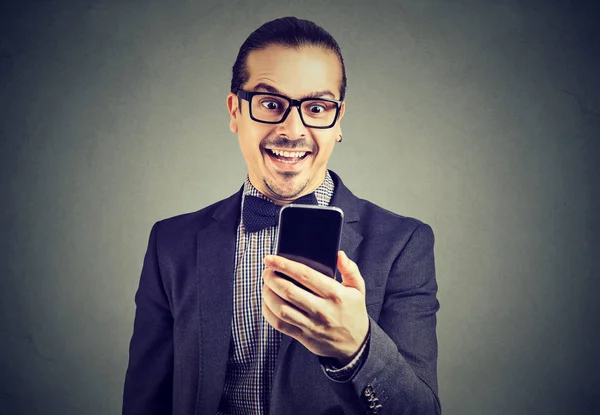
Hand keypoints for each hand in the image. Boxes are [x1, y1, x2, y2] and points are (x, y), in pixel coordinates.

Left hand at [262, 251, 368, 365]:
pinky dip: (269, 312)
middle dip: (272, 279)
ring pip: (281, 309)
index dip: (285, 265)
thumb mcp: (358, 289)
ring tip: (266, 286)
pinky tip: (267, 303)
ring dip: (268, 295)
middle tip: (267, 272)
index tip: (271, 259)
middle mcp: (322, 309)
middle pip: (289, 291)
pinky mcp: (303, 336)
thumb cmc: (353, 312)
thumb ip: (350, 270)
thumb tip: (339, 255)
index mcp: (335, 294)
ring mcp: (311, 324)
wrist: (355, 344)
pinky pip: (280, 324)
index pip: (305, 275)